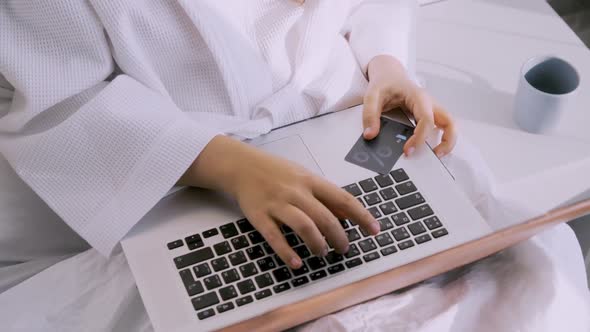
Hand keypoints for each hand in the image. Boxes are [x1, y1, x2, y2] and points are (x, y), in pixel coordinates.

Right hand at [179, 136, 379, 268]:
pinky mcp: (260, 217)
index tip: (375, 230)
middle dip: (339, 237)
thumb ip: (325, 196)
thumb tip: (349, 214)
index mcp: (311, 181)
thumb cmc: (276, 172)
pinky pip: (275, 237)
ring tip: (322, 253)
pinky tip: (297, 263)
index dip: (361, 216)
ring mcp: (277, 204)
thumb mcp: (304, 177)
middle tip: (344, 249)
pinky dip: (287, 252)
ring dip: (318, 244)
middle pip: (325, 217)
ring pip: (304, 227)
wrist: (241, 166)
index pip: (343, 198)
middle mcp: (296, 192)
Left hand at [363, 55, 456, 157]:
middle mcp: (429, 103)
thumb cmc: (385, 83)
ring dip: (448, 141)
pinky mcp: (429, 115)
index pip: (426, 120)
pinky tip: (428, 148)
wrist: (389, 75)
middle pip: (450, 122)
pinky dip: (440, 139)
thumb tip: (370, 135)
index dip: (419, 138)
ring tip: (436, 155)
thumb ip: (370, 114)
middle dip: (447, 141)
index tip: (407, 151)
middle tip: (435, 155)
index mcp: (418, 97)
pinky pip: (441, 127)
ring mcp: (431, 109)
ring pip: (450, 125)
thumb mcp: (372, 95)